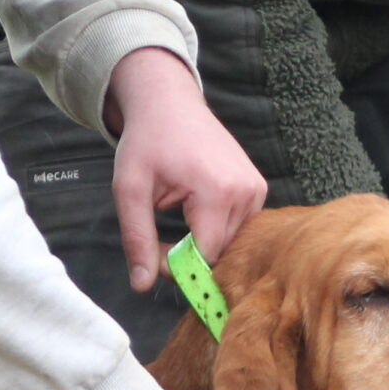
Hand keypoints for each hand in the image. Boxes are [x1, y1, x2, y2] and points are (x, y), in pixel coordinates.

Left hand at [105, 47, 265, 290]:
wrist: (170, 103)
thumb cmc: (147, 142)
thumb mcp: (130, 190)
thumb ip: (137, 239)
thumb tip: (141, 286)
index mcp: (218, 191)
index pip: (206, 257)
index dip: (178, 266)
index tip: (152, 252)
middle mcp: (247, 192)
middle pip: (220, 253)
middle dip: (188, 256)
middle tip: (158, 239)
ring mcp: (257, 189)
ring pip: (231, 244)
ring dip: (202, 244)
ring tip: (176, 219)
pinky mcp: (258, 188)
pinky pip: (239, 228)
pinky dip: (215, 230)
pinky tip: (195, 211)